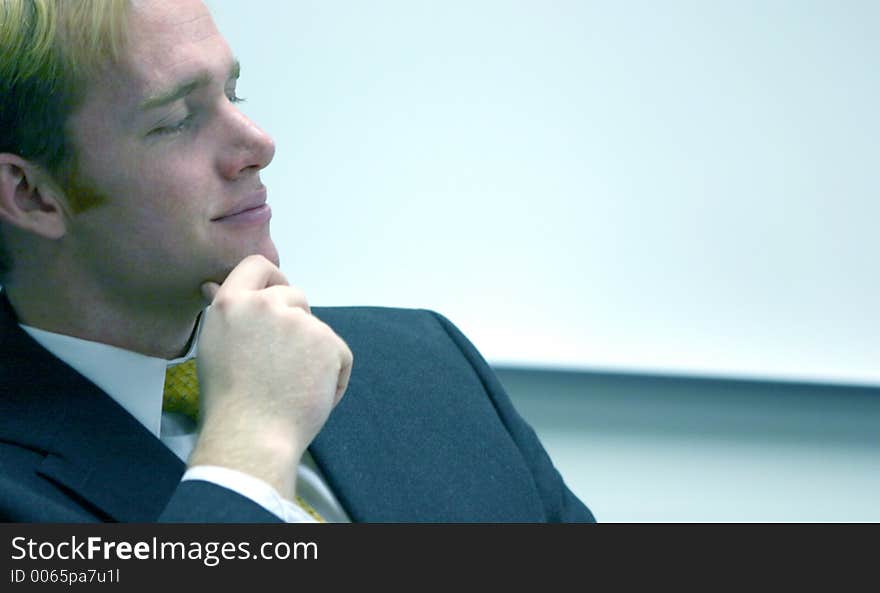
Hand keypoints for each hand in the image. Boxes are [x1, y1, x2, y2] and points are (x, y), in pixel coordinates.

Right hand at [188, 255, 352, 498]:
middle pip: (293, 296)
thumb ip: (226, 314)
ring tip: (291, 386)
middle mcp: (267, 304)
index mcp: (232, 303)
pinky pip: (338, 352)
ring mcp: (300, 322)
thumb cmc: (227, 400)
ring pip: (316, 328)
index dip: (271, 278)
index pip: (257, 265)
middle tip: (281, 361)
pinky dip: (333, 374)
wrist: (252, 436)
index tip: (275, 294)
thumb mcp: (214, 345)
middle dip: (293, 321)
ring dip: (312, 351)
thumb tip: (214, 285)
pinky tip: (311, 395)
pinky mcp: (328, 342)